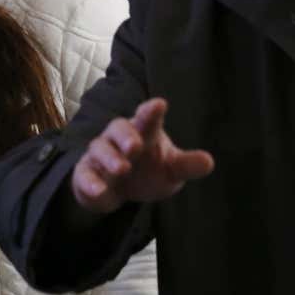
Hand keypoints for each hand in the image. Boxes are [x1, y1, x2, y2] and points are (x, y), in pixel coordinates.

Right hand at [71, 98, 214, 213]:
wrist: (119, 190)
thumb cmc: (148, 169)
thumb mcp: (170, 169)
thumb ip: (186, 165)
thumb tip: (209, 162)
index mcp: (143, 131)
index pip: (147, 118)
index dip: (151, 111)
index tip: (160, 104)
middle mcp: (118, 138)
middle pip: (119, 129)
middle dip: (126, 136)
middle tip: (135, 145)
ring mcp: (100, 155)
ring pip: (100, 150)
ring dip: (110, 158)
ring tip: (122, 169)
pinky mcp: (86, 174)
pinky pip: (84, 175)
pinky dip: (90, 183)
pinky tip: (99, 191)